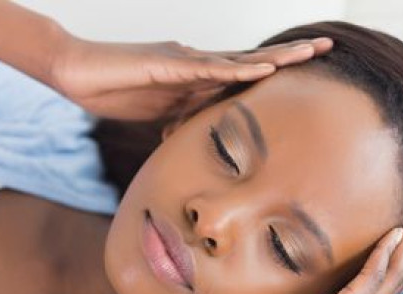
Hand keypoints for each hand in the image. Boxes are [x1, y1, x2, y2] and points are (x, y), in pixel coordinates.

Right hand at [48, 35, 332, 120]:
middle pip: (250, 61)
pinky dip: (236, 71)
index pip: (241, 75)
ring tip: (309, 52)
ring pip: (237, 59)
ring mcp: (183, 61)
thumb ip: (178, 119)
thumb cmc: (112, 89)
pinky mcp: (166, 65)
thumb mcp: (155, 112)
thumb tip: (193, 137)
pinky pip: (207, 68)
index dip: (274, 72)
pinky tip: (262, 70)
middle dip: (288, 56)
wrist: (77, 72)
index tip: (305, 72)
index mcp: (194, 76)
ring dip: (274, 58)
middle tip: (325, 48)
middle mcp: (195, 62)